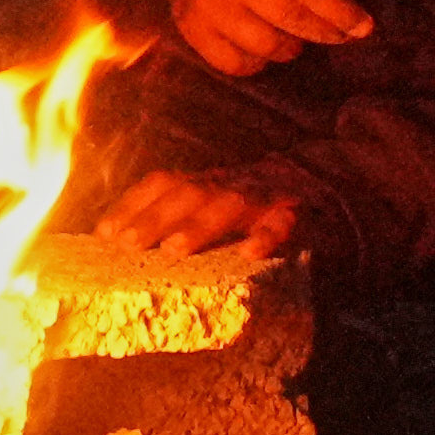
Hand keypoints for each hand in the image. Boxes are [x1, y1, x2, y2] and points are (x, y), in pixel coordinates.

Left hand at [80, 163, 300, 263]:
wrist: (329, 185)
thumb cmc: (258, 208)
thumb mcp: (215, 205)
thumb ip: (180, 216)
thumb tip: (120, 243)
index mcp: (206, 182)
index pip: (163, 183)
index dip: (132, 204)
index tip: (105, 233)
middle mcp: (230, 183)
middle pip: (190, 191)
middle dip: (156, 216)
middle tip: (129, 245)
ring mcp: (265, 195)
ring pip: (230, 202)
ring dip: (201, 224)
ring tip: (175, 249)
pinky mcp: (300, 214)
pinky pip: (284, 222)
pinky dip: (267, 234)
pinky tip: (250, 252)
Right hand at [115, 0, 379, 80]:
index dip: (340, 10)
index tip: (366, 27)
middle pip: (291, 19)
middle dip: (326, 32)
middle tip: (344, 36)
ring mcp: (206, 6)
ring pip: (267, 47)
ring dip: (292, 47)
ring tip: (296, 37)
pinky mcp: (191, 32)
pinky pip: (239, 65)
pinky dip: (260, 62)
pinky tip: (264, 46)